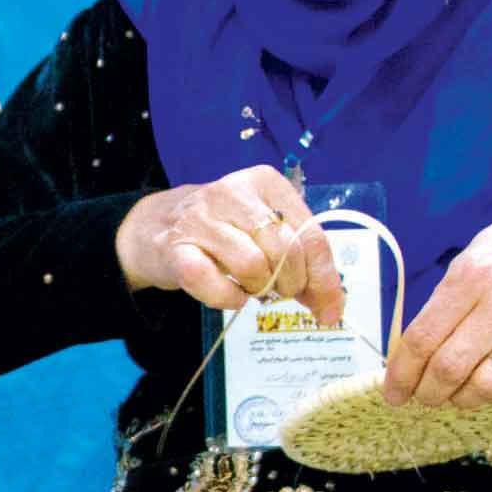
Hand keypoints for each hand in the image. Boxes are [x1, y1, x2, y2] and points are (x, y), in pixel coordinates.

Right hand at [115, 167, 345, 320]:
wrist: (158, 227)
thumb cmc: (225, 231)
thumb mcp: (266, 231)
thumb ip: (303, 262)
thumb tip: (332, 307)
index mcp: (265, 181)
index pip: (310, 234)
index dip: (324, 278)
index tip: (329, 309)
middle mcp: (232, 192)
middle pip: (284, 250)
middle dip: (291, 283)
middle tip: (281, 291)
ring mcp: (200, 219)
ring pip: (252, 266)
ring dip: (259, 289)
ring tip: (252, 287)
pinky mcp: (175, 249)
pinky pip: (214, 285)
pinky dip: (229, 299)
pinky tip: (231, 293)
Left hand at [383, 193, 491, 408]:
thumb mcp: (477, 253)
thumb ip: (447, 298)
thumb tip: (416, 346)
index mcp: (474, 276)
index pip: (424, 338)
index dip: (400, 372)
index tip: (391, 389)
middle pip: (448, 369)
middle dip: (423, 392)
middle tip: (416, 396)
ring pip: (482, 388)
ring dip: (456, 399)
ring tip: (449, 391)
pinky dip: (490, 397)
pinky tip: (482, 384)